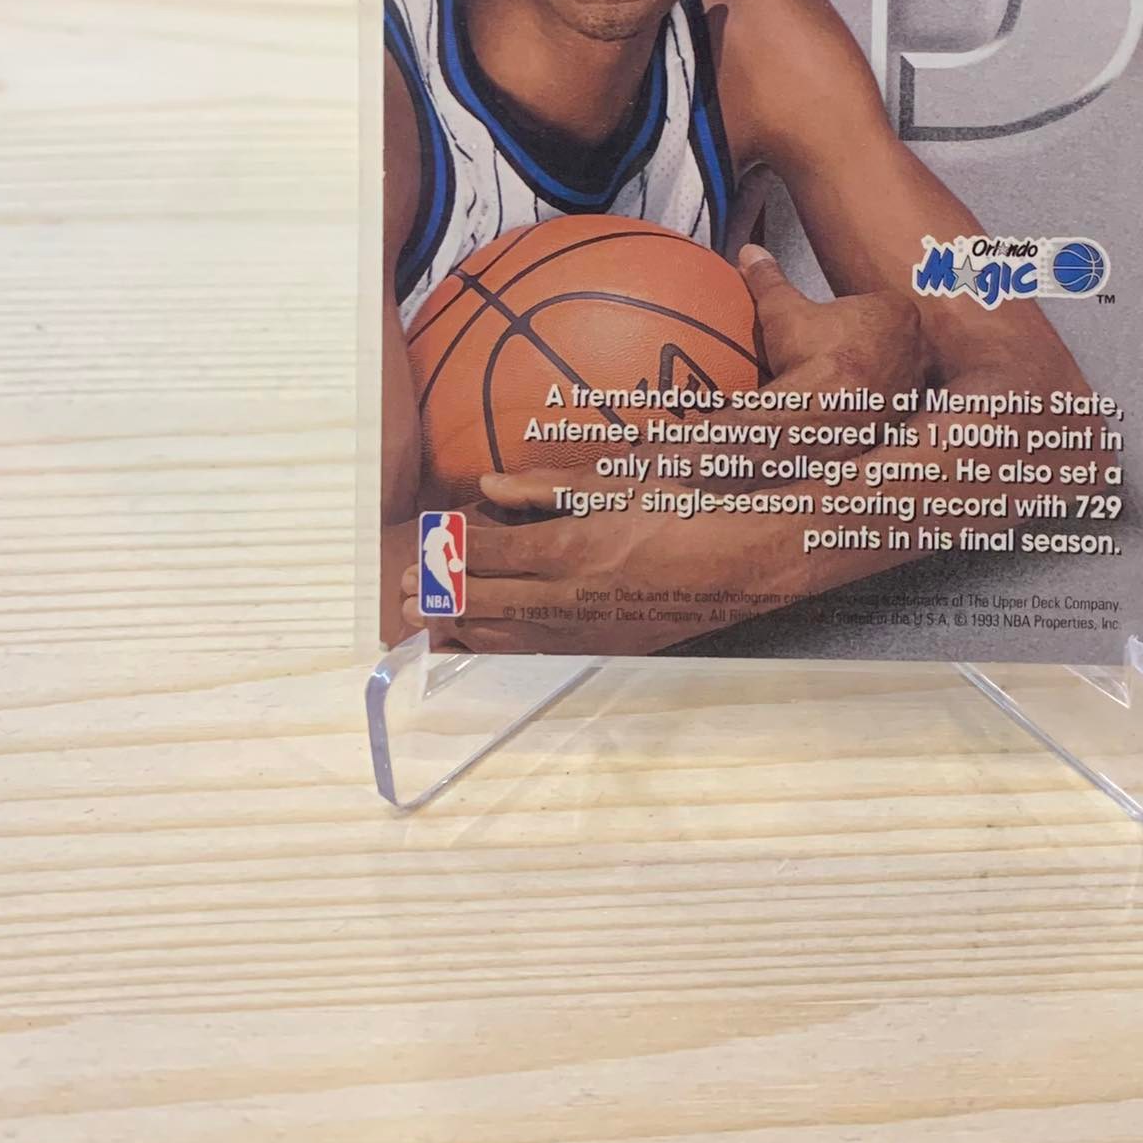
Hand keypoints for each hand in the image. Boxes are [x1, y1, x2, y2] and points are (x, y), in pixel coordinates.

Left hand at [397, 506, 790, 654]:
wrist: (738, 564)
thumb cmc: (680, 513)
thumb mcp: (615, 484)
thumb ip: (545, 486)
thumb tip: (489, 486)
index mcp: (568, 547)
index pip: (484, 553)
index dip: (445, 552)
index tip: (424, 544)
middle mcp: (566, 595)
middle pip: (480, 601)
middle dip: (436, 596)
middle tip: (405, 590)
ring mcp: (581, 630)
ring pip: (499, 637)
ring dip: (457, 628)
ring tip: (428, 619)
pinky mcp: (598, 650)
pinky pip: (531, 658)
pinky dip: (494, 651)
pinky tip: (477, 645)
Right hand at [735, 244, 925, 402]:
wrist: (819, 414)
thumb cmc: (810, 356)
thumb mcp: (782, 309)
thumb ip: (770, 279)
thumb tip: (751, 253)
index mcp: (895, 310)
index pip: (880, 306)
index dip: (855, 316)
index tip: (834, 329)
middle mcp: (916, 345)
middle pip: (893, 338)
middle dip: (873, 345)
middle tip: (840, 356)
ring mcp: (915, 382)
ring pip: (898, 372)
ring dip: (880, 377)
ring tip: (846, 386)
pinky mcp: (908, 415)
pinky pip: (897, 405)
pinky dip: (880, 406)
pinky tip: (854, 409)